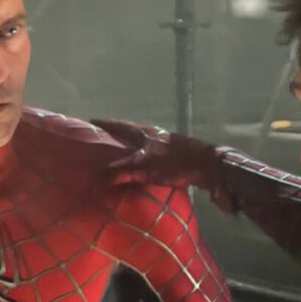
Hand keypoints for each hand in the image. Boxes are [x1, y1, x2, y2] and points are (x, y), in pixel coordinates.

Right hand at [91, 118, 225, 191]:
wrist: (211, 168)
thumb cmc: (177, 163)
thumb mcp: (147, 168)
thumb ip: (123, 172)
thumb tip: (100, 178)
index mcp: (144, 133)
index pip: (118, 126)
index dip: (104, 125)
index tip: (89, 123)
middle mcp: (154, 136)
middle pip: (129, 133)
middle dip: (114, 137)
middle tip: (99, 143)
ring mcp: (165, 145)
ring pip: (140, 145)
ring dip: (127, 150)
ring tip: (115, 159)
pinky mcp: (174, 157)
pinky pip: (150, 157)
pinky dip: (139, 162)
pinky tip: (139, 172)